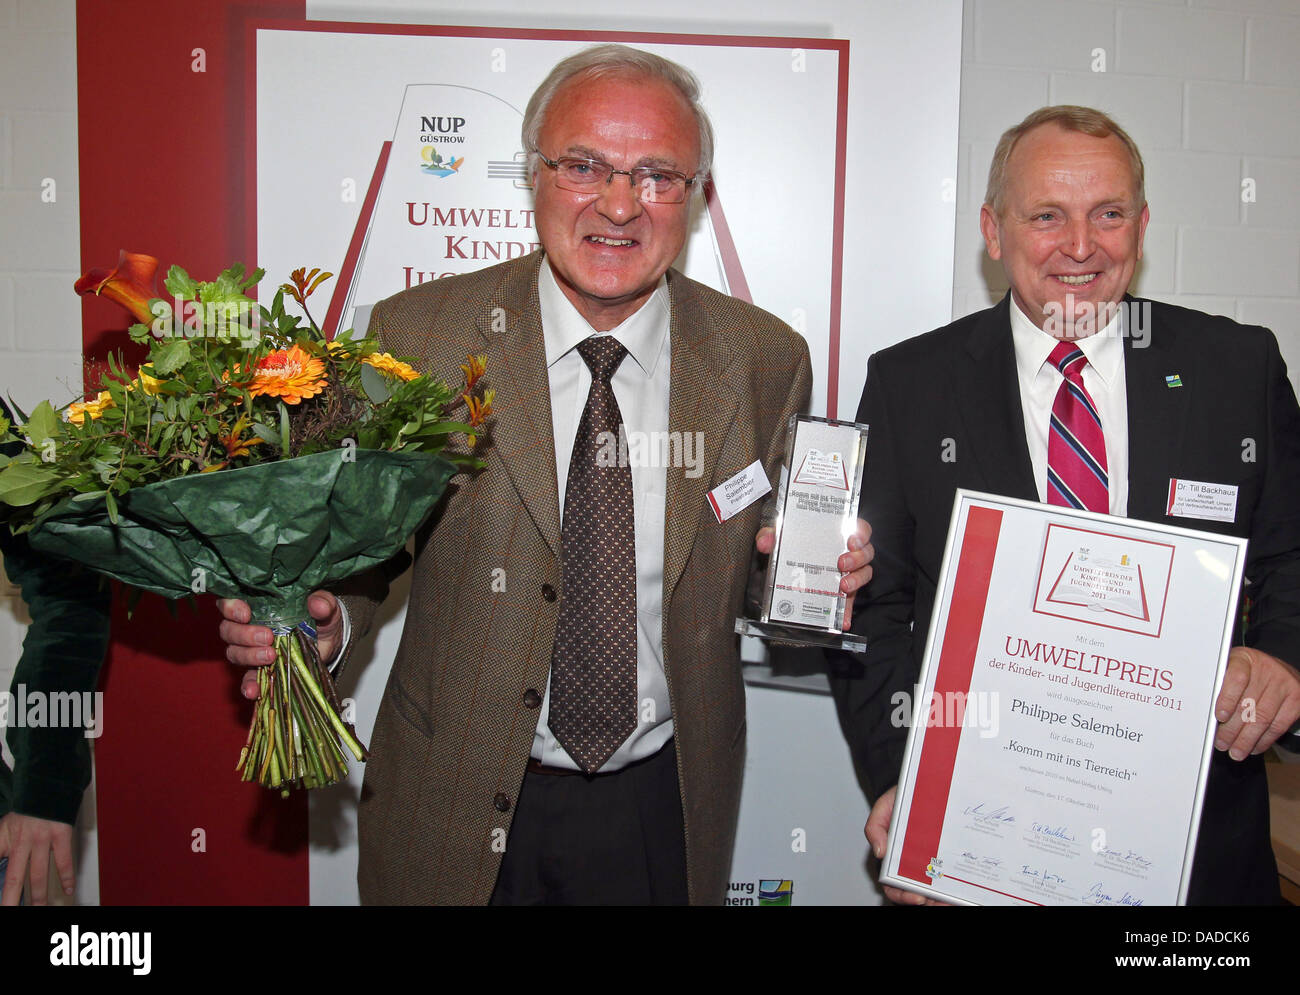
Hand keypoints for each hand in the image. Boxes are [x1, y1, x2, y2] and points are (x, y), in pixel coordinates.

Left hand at [0, 812, 74, 905]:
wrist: (47, 788)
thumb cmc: (26, 811)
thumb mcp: (3, 829)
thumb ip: (0, 847)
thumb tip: (1, 860)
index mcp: (6, 840)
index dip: (0, 883)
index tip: (1, 901)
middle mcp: (22, 842)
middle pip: (15, 878)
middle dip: (11, 898)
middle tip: (9, 910)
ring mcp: (42, 839)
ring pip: (39, 874)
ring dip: (38, 894)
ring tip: (39, 907)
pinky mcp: (61, 834)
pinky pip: (63, 860)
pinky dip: (67, 877)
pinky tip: (68, 889)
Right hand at [217, 591, 341, 699]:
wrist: (329, 644)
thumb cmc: (321, 618)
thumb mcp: (326, 608)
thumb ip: (323, 603)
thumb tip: (318, 604)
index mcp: (258, 605)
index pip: (229, 603)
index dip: (231, 607)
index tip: (246, 614)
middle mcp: (248, 627)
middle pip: (229, 630)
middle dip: (244, 634)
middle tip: (268, 637)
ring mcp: (251, 650)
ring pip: (234, 653)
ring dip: (249, 656)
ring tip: (271, 656)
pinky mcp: (260, 671)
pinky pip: (248, 679)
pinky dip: (248, 685)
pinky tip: (253, 691)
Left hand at [754, 517, 873, 624]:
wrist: (787, 565)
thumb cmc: (792, 544)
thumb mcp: (780, 537)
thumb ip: (771, 536)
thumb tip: (764, 542)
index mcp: (837, 534)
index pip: (859, 528)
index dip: (860, 533)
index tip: (851, 539)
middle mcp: (848, 552)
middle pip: (865, 552)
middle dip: (857, 557)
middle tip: (842, 563)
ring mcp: (849, 573)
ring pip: (864, 574)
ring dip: (857, 580)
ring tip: (844, 587)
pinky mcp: (843, 593)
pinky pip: (850, 602)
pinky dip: (847, 612)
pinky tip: (843, 621)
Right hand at [865, 787, 949, 905]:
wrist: (923, 785)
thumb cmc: (901, 799)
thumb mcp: (884, 808)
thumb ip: (875, 827)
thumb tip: (879, 851)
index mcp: (895, 859)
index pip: (894, 885)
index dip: (903, 895)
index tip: (917, 897)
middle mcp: (914, 865)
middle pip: (918, 894)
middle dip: (929, 903)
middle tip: (939, 903)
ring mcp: (933, 863)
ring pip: (938, 891)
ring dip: (945, 899)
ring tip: (954, 900)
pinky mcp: (949, 858)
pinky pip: (954, 878)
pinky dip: (958, 887)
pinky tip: (966, 889)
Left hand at [1214, 646, 1299, 758]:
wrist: (1281, 671)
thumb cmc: (1248, 674)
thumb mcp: (1231, 670)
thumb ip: (1220, 686)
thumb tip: (1205, 713)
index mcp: (1245, 659)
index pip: (1237, 677)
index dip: (1227, 698)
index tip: (1220, 716)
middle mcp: (1267, 669)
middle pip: (1249, 704)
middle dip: (1232, 729)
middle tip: (1221, 743)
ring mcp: (1284, 685)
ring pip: (1263, 718)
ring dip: (1247, 739)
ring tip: (1235, 751)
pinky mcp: (1296, 701)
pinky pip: (1278, 725)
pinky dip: (1264, 740)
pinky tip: (1253, 747)